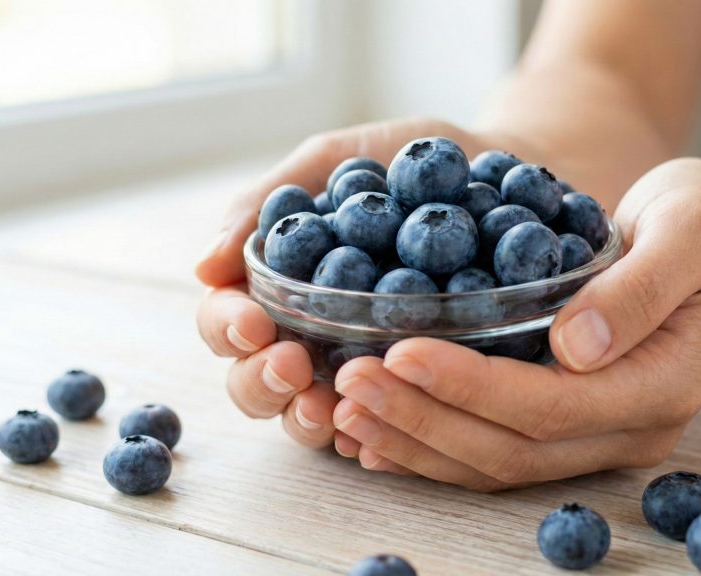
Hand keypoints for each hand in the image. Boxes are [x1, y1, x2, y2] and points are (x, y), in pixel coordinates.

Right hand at [195, 118, 529, 448]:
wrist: (497, 170)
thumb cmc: (404, 160)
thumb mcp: (332, 161)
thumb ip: (266, 202)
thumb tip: (203, 266)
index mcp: (275, 288)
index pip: (225, 321)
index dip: (226, 327)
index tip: (254, 322)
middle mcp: (305, 335)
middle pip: (253, 384)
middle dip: (260, 382)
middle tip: (290, 364)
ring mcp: (355, 366)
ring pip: (306, 416)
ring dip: (303, 418)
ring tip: (325, 407)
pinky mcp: (409, 387)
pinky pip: (380, 425)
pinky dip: (370, 436)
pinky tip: (376, 433)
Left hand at [331, 158, 700, 489]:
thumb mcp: (689, 231)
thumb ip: (639, 289)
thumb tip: (572, 344)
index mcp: (660, 386)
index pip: (547, 405)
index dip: (467, 385)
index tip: (399, 351)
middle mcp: (629, 429)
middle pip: (509, 448)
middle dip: (422, 419)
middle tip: (348, 382)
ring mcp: (600, 436)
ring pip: (494, 463)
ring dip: (415, 440)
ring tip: (344, 410)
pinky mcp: (573, 424)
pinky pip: (495, 452)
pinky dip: (433, 445)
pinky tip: (380, 433)